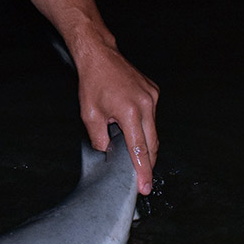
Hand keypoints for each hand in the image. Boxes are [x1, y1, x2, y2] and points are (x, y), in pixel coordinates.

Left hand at [76, 39, 158, 195]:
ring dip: (145, 144)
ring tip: (135, 155)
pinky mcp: (154, 92)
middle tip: (143, 180)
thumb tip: (109, 152)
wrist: (100, 56)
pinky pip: (152, 116)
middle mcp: (146, 104)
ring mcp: (152, 97)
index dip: (143, 171)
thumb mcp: (90, 115)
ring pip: (153, 131)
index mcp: (130, 111)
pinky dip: (144, 126)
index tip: (144, 186)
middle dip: (148, 163)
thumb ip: (100, 139)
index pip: (139, 150)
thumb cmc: (93, 83)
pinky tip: (134, 129)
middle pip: (152, 144)